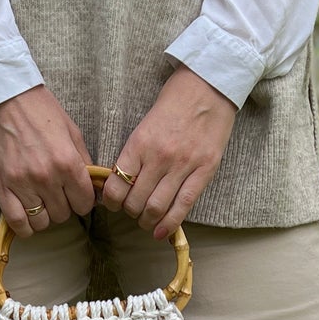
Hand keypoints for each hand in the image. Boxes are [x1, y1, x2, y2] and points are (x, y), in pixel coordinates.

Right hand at [0, 85, 96, 235]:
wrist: (2, 96)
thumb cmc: (39, 110)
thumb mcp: (71, 131)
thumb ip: (83, 161)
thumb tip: (94, 187)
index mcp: (67, 162)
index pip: (84, 203)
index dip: (83, 201)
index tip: (77, 195)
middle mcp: (46, 176)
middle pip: (63, 214)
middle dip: (63, 206)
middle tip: (57, 193)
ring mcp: (21, 184)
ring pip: (42, 222)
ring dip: (44, 216)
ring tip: (41, 201)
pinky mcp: (0, 187)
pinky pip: (17, 222)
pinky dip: (25, 226)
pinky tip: (27, 216)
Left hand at [99, 66, 237, 237]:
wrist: (207, 86)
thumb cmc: (173, 105)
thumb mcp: (145, 127)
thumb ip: (134, 155)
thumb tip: (121, 184)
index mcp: (139, 144)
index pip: (116, 185)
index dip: (111, 202)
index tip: (113, 204)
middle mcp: (159, 157)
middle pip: (135, 202)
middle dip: (130, 213)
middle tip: (132, 212)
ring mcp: (183, 165)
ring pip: (156, 208)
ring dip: (147, 221)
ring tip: (147, 221)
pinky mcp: (204, 171)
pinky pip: (183, 206)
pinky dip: (169, 224)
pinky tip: (161, 232)